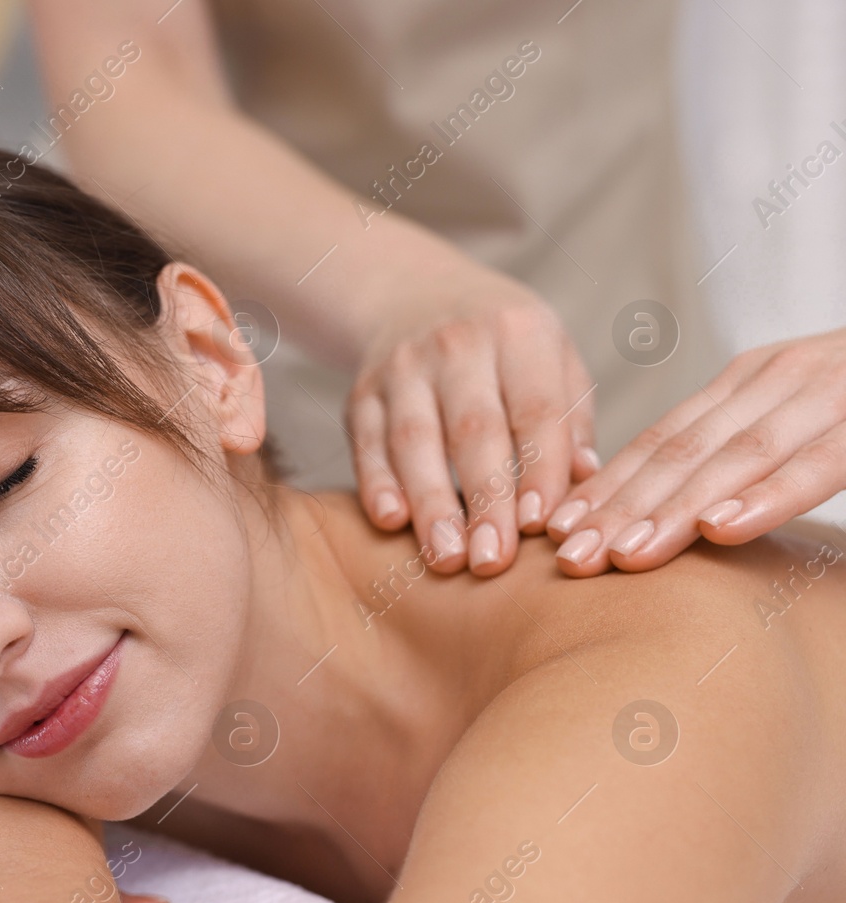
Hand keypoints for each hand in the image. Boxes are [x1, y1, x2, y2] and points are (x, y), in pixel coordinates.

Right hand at [345, 263, 597, 576]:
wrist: (413, 294)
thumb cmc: (503, 345)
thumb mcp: (552, 357)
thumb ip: (571, 420)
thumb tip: (587, 484)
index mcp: (519, 332)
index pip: (535, 408)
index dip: (539, 467)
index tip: (541, 525)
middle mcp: (457, 343)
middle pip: (473, 429)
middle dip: (485, 499)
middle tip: (494, 562)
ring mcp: (402, 367)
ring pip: (413, 440)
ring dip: (431, 503)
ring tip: (447, 559)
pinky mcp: (361, 393)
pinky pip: (367, 442)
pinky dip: (376, 483)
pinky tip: (391, 521)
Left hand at [545, 327, 845, 575]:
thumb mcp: (797, 416)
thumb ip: (739, 450)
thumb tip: (680, 510)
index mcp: (749, 383)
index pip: (662, 441)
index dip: (607, 487)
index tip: (557, 532)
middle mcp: (776, 381)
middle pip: (682, 453)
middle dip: (619, 509)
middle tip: (569, 560)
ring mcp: (825, 395)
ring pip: (735, 459)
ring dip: (673, 511)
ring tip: (623, 556)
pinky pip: (815, 463)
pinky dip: (764, 497)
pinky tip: (719, 530)